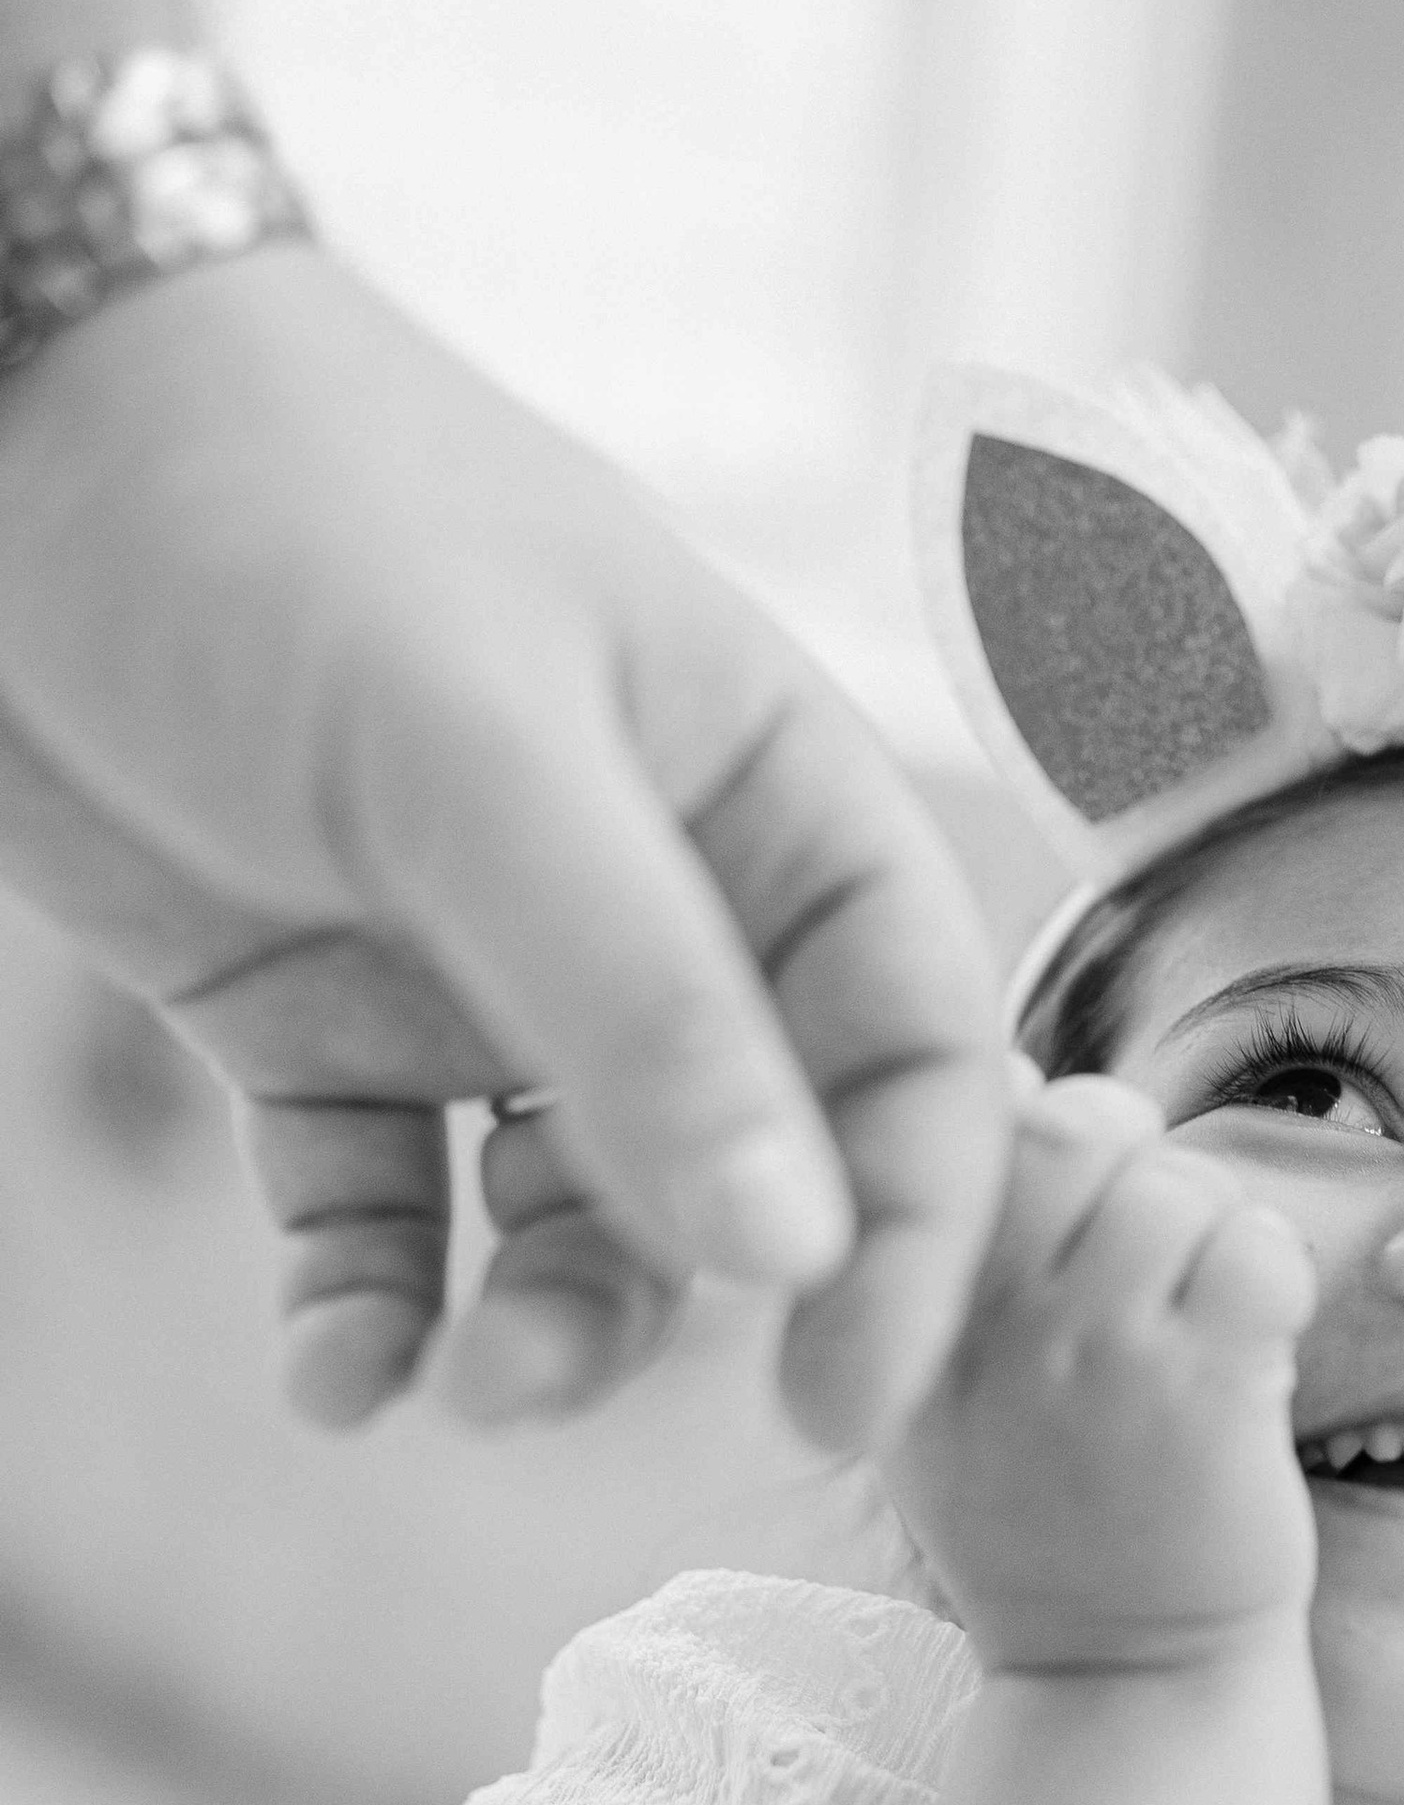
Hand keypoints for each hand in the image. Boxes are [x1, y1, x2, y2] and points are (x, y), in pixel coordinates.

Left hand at [0, 243, 1007, 1447]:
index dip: (910, 1230)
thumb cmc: (276, 510)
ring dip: (532, 1322)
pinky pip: (383, 1210)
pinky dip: (370, 1306)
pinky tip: (333, 1375)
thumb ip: (641, 1004)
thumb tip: (799, 1255)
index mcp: (766, 792)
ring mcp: (484, 963)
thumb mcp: (474, 752)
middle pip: (751, 1162)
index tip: (843, 1396)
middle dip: (680, 1302)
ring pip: (572, 1212)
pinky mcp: (319, 1014)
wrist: (1, 409)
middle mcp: (655, 896)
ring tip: (445, 1389)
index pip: (911, 1045)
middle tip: (552, 1390)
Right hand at [884, 1068, 1317, 1673]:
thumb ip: (955, 1237)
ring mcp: (1092, 1360)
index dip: (1036, 1137)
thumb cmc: (1045, 1512)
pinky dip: (1274, 1279)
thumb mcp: (941, 1387)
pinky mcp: (1201, 1396)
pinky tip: (1250, 1346)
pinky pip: (1257, 1250)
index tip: (1061, 1219)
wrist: (1121, 1680)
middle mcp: (980, 1327)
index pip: (965, 1127)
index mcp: (897, 1315)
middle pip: (1077, 1127)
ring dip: (1214, 1234)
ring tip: (1197, 1321)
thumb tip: (1007, 1066)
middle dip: (1133, 1159)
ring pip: (1181, 1185)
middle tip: (1149, 1246)